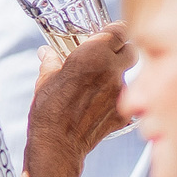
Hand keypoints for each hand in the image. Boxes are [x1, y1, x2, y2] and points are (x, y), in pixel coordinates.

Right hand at [21, 27, 133, 176]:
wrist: (58, 144)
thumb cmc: (49, 110)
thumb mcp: (45, 79)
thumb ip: (51, 62)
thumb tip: (47, 53)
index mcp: (92, 55)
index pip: (118, 31)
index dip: (115, 31)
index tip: (111, 33)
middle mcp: (112, 71)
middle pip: (131, 50)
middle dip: (122, 50)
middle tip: (108, 55)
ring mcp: (120, 93)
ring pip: (128, 76)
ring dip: (117, 76)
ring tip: (98, 85)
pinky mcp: (124, 113)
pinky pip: (124, 99)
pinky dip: (114, 99)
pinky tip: (98, 105)